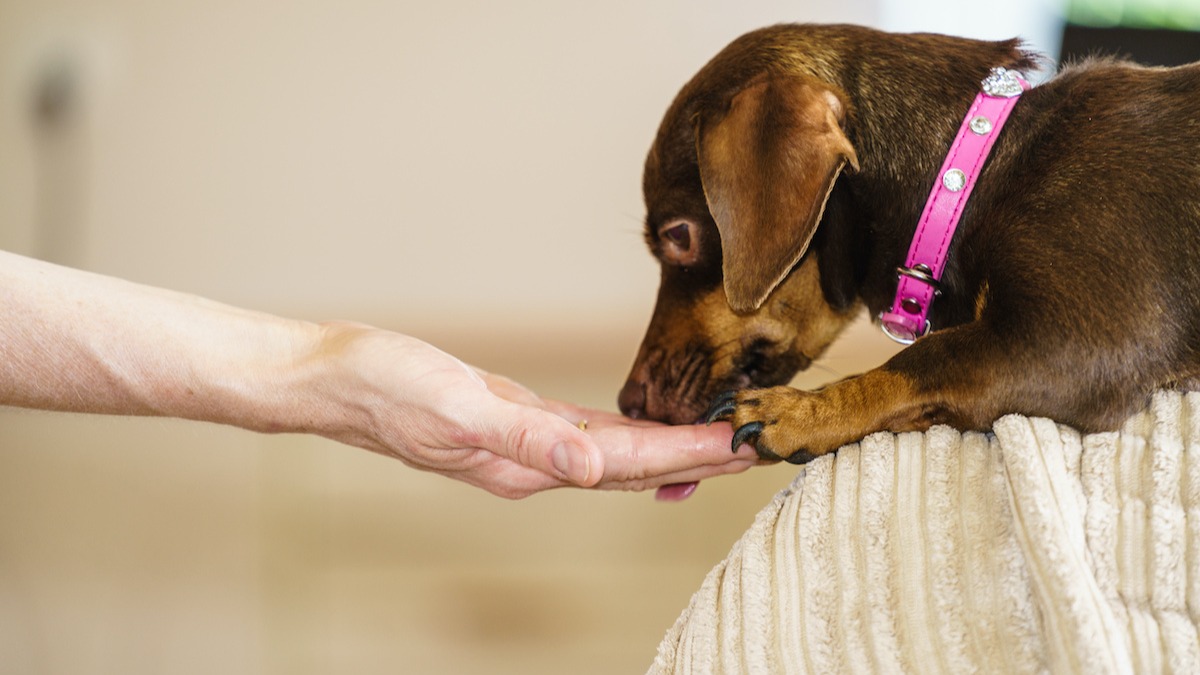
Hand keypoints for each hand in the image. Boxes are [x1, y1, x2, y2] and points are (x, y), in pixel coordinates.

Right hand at [314, 323, 754, 498]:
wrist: (336, 378)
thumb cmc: (386, 389)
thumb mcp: (455, 408)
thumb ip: (525, 437)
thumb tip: (592, 467)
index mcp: (528, 464)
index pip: (630, 464)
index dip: (691, 455)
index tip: (745, 445)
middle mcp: (535, 463)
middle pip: (637, 469)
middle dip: (700, 461)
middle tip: (761, 447)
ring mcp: (526, 446)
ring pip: (618, 455)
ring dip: (671, 451)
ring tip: (723, 443)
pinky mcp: (514, 421)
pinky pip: (588, 434)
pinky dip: (627, 434)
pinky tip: (645, 433)